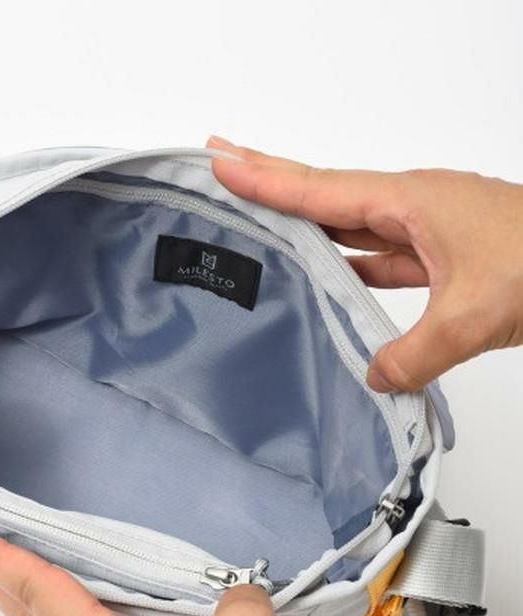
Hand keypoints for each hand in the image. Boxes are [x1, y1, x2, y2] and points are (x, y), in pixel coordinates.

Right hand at [207, 135, 522, 392]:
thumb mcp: (474, 316)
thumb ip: (413, 353)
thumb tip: (375, 377)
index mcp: (411, 201)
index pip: (319, 190)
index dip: (264, 180)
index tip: (219, 163)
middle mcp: (413, 205)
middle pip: (325, 191)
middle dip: (271, 176)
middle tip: (224, 160)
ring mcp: (428, 228)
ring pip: (350, 221)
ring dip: (305, 218)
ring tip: (260, 214)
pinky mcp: (443, 253)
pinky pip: (378, 253)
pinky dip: (346, 260)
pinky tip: (326, 270)